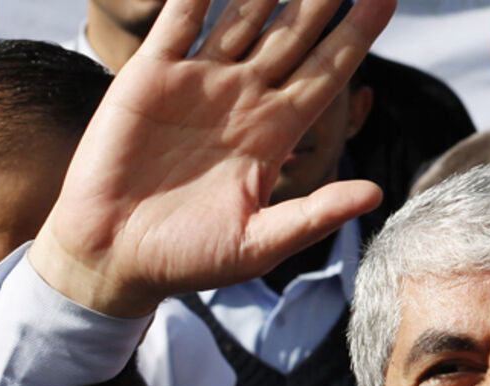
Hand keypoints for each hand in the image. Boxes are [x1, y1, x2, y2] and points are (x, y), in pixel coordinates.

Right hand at [29, 0, 394, 317]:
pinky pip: (179, 21)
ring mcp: (198, 83)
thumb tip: (375, 193)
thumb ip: (316, 215)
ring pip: (242, 16)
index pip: (327, 72)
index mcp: (275, 134)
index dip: (356, 34)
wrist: (114, 256)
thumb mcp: (260, 243)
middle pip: (293, 34)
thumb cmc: (190, 258)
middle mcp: (243, 100)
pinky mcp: (150, 76)